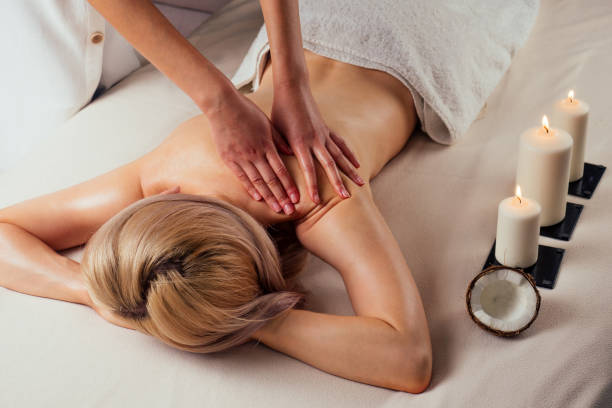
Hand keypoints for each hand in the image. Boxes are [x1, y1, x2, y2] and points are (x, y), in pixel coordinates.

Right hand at [208, 91, 299, 214]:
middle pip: (271, 180)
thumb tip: (291, 153)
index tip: (296, 198)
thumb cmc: (247, 111)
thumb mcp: (267, 123)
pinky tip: (258, 198)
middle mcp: (255, 154)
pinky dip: (250, 188)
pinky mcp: (228, 158)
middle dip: (282, 197)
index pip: (281, 170)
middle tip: (290, 211)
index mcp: (267, 145)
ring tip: (277, 209)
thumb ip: (279, 140)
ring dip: (268, 197)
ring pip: (257, 182)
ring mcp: (241, 157)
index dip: (289, 186)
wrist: (222, 105)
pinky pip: (241, 177)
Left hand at [271, 81, 363, 203]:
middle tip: (346, 197)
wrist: (293, 89)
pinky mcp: (327, 130)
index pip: (308, 169)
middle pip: (330, 165)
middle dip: (338, 182)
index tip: (316, 200)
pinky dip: (350, 155)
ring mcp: (324, 135)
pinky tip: (358, 165)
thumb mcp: (275, 132)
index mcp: (300, 142)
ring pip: (340, 156)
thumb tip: (283, 170)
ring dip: (350, 171)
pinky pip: (341, 145)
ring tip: (361, 184)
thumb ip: (281, 150)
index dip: (312, 185)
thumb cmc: (279, 112)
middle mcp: (315, 140)